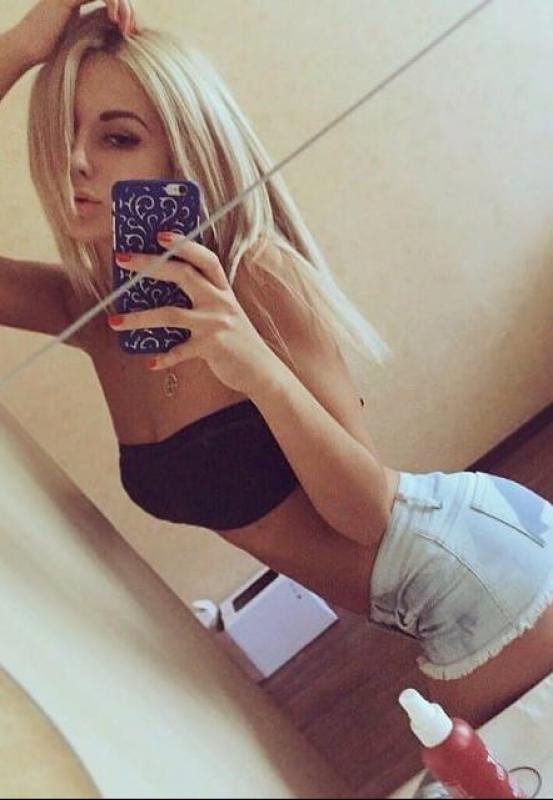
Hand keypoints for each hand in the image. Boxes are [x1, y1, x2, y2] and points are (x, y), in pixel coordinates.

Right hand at [14, 0, 136, 67]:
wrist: (28, 49)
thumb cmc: (52, 51)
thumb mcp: (81, 40)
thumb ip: (97, 33)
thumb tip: (119, 39)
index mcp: (77, 0)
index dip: (124, 11)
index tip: (132, 32)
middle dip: (127, 9)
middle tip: (133, 31)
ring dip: (123, 7)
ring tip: (126, 28)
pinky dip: (112, 2)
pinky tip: (115, 20)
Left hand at [109, 235, 281, 395]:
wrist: (261, 371)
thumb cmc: (235, 340)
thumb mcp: (223, 313)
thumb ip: (200, 299)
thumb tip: (157, 291)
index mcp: (222, 289)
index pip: (205, 259)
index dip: (183, 245)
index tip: (159, 234)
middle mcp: (221, 302)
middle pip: (183, 275)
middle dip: (150, 265)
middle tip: (122, 259)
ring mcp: (216, 324)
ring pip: (172, 314)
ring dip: (140, 318)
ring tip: (115, 321)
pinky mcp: (213, 348)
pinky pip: (181, 351)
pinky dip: (165, 358)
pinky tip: (150, 363)